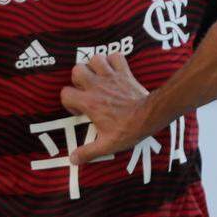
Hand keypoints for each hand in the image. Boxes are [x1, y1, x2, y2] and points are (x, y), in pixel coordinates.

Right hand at [60, 50, 150, 165]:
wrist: (150, 116)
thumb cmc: (128, 129)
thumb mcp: (107, 144)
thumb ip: (88, 152)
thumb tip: (72, 160)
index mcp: (89, 103)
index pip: (65, 94)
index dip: (70, 102)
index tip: (81, 112)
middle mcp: (97, 86)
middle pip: (76, 70)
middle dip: (79, 79)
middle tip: (87, 91)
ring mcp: (111, 77)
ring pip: (94, 59)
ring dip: (94, 66)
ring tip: (99, 79)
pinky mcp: (124, 72)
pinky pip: (115, 56)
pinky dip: (113, 60)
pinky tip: (114, 70)